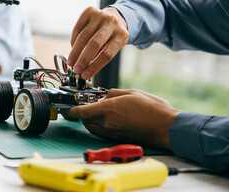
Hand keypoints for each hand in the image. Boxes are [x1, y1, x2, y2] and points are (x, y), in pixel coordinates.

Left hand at [61, 89, 179, 148]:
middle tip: (85, 104)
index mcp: (108, 110)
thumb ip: (113, 93)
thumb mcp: (130, 93)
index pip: (81, 111)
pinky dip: (99, 125)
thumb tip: (103, 96)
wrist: (166, 127)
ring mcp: (112, 133)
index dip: (69, 111)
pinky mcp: (118, 138)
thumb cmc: (152, 109)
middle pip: (84, 120)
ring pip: (93, 127)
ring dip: (90, 119)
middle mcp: (107, 123)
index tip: (64, 109)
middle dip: (81, 113)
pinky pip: (102, 132)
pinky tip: (108, 117)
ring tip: (98, 110)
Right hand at [67, 7, 128, 79]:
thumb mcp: (112, 47)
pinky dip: (73, 41)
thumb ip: (100, 57)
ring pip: (83, 36)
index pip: (107, 55)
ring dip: (75, 52)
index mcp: (122, 35)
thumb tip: (84, 71)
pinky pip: (78, 29)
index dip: (94, 67)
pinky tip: (73, 49)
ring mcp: (100, 15)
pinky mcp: (89, 11)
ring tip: (71, 62)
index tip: (84, 75)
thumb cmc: (112, 38)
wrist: (114, 17)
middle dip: (83, 59)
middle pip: (95, 44)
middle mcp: (112, 23)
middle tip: (76, 70)